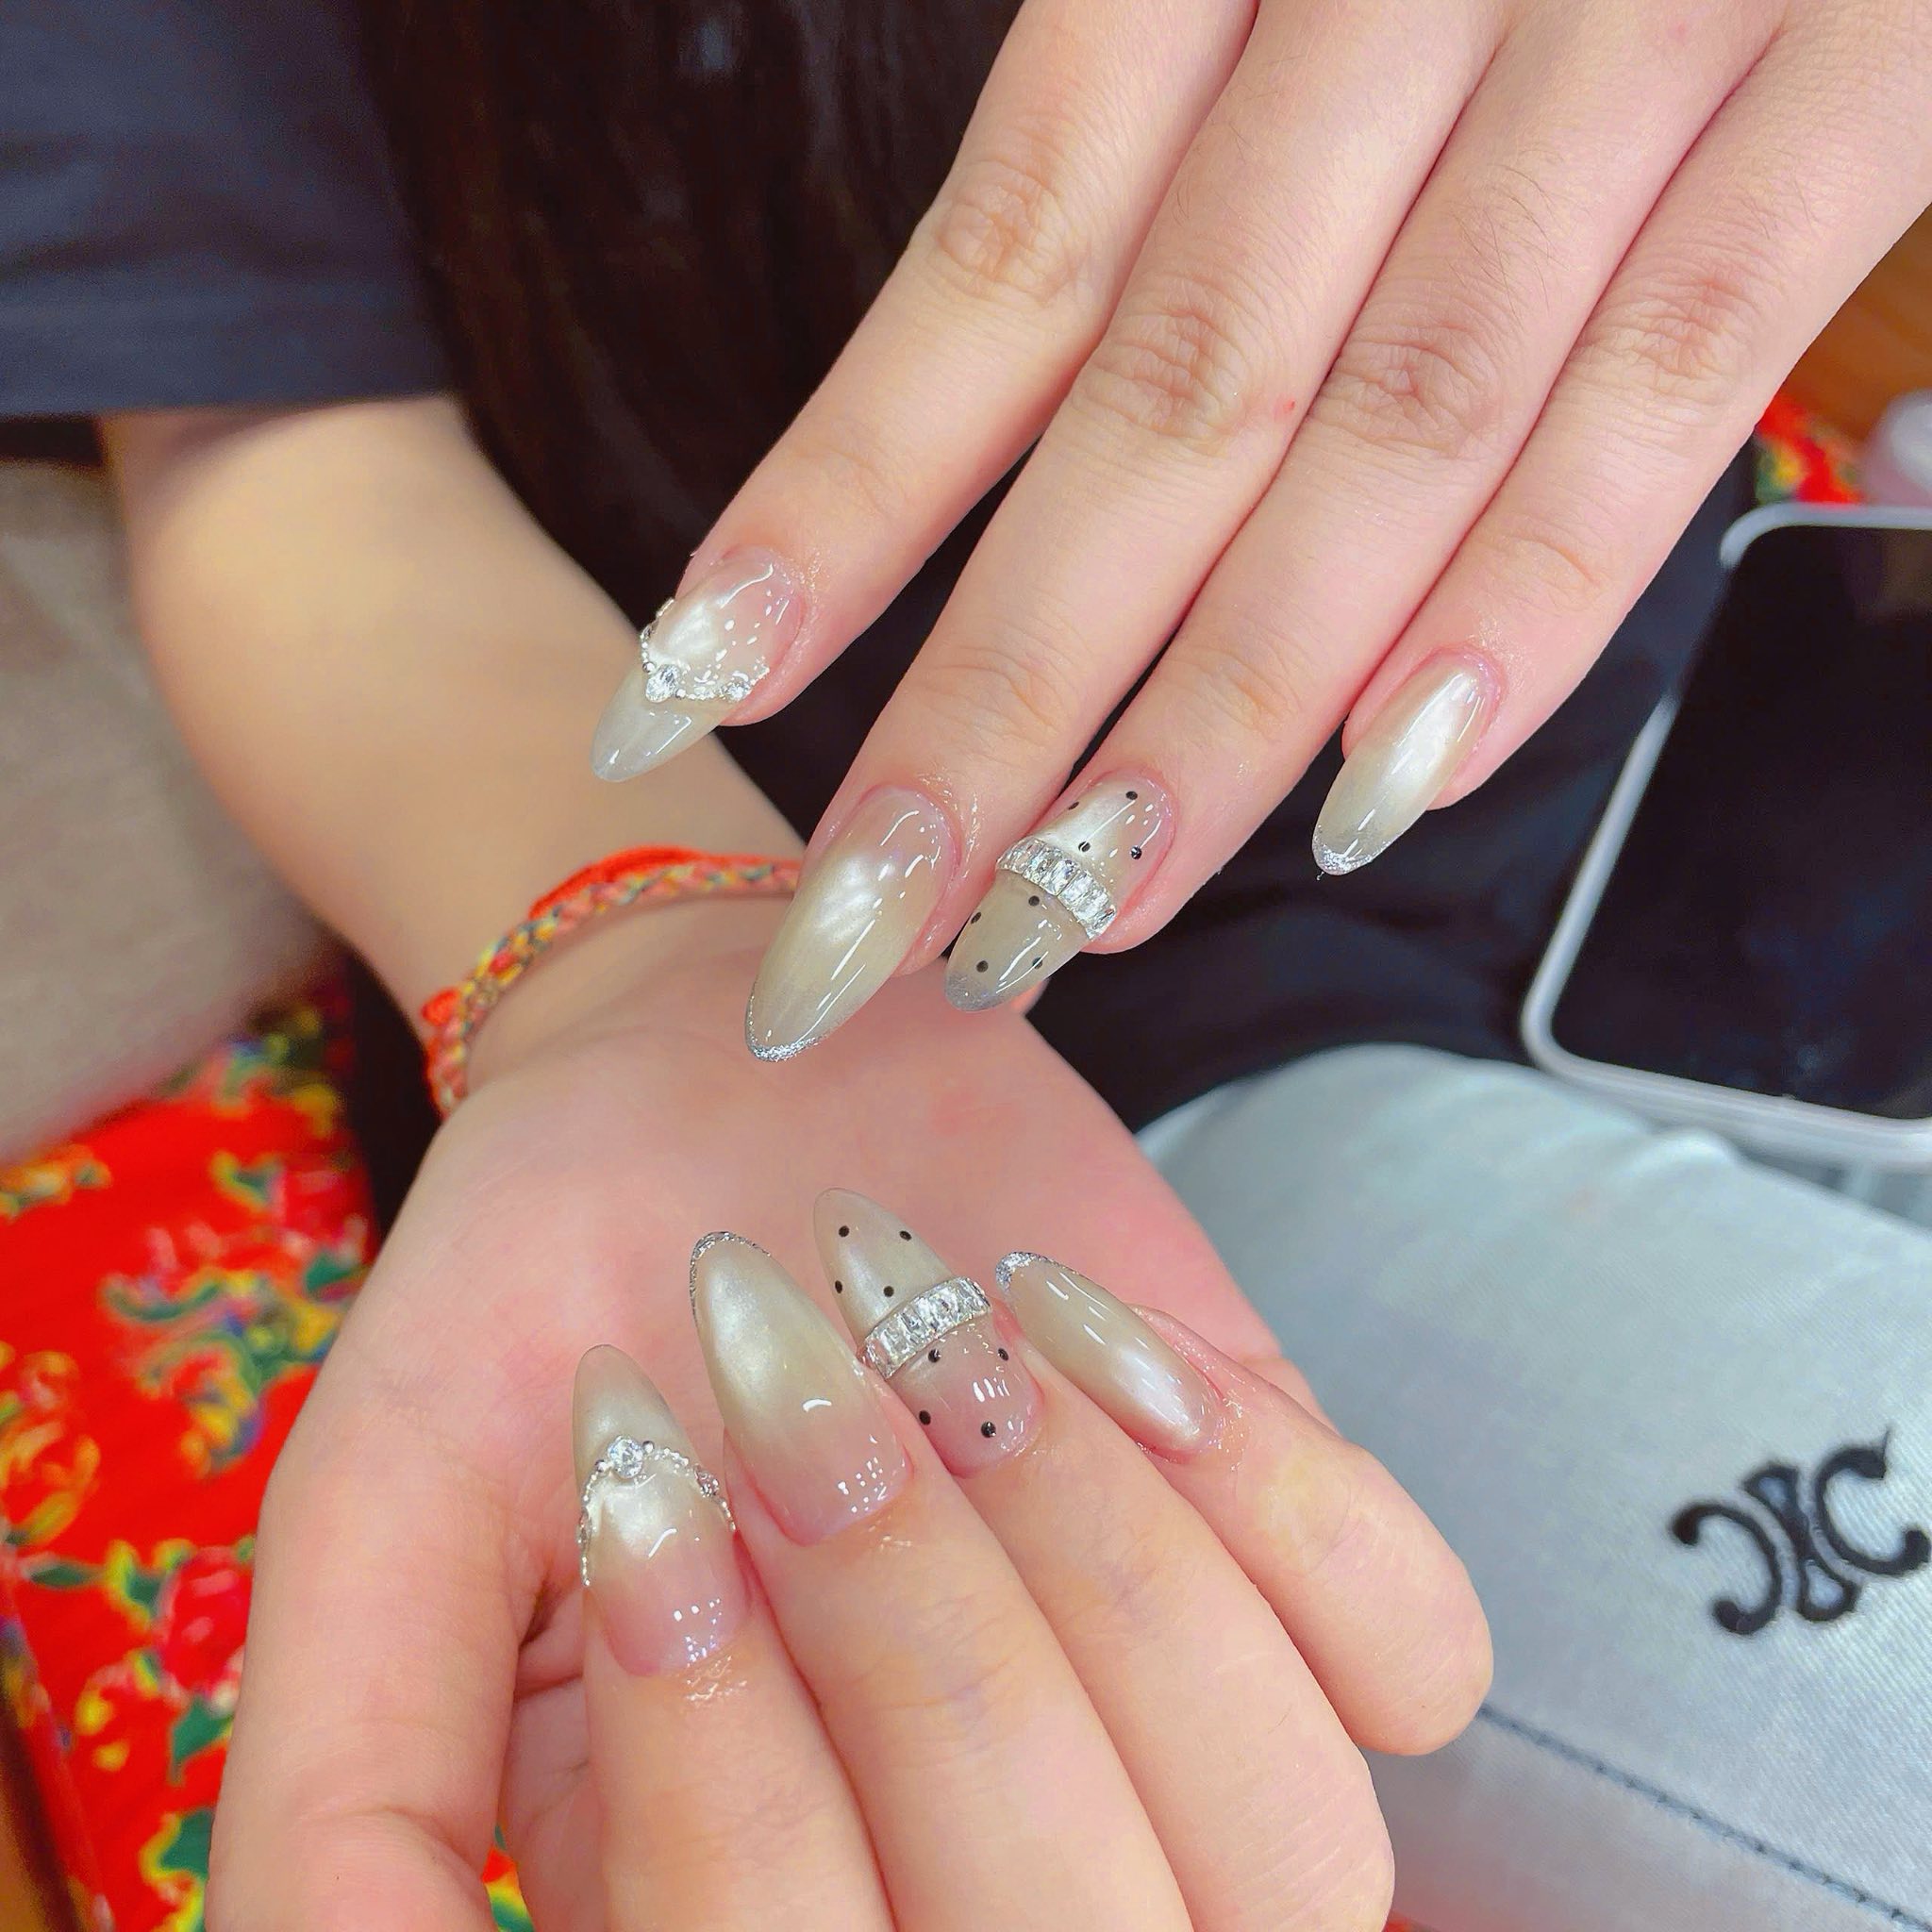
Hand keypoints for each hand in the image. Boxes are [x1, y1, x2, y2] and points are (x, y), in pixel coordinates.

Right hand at [207, 913, 1486, 1928]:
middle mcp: (984, 1881)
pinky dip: (1274, 1497)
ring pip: (1291, 1849)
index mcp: (744, 1906)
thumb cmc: (537, 1307)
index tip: (636, 1454)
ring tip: (958, 1346)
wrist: (713, 1083)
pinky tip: (1091, 1338)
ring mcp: (1178, 1738)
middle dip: (921, 1634)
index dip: (721, 1755)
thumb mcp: (375, 1522)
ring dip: (1111, 1562)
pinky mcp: (1300, 1567)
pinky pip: (1417, 1655)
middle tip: (801, 1386)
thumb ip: (352, 1800)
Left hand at [591, 0, 1931, 1053]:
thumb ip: (1203, 132)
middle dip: (999, 692)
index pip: (1001, 263)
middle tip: (865, 914)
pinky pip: (1671, 377)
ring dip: (1223, 705)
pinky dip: (1536, 589)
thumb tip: (1108, 441)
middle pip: (1162, 405)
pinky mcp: (1854, 69)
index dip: (842, 497)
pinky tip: (1387, 785)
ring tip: (1073, 913)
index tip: (690, 692)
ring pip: (1385, 428)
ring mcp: (1631, 20)